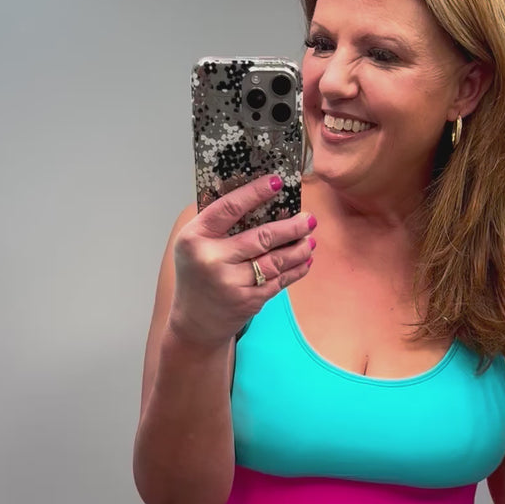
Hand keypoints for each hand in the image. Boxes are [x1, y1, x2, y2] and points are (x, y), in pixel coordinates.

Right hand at [169, 175, 315, 348]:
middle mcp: (212, 259)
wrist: (195, 322)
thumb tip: (260, 200)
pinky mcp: (248, 301)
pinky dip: (295, 270)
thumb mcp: (194, 245)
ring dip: (298, 249)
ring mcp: (231, 283)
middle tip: (309, 219)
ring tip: (310, 239)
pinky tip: (305, 260)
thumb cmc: (198, 275)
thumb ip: (218, 225)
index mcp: (195, 238)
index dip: (255, 193)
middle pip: (261, 237)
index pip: (229, 208)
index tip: (276, 181)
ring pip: (275, 261)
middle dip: (291, 227)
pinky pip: (278, 281)